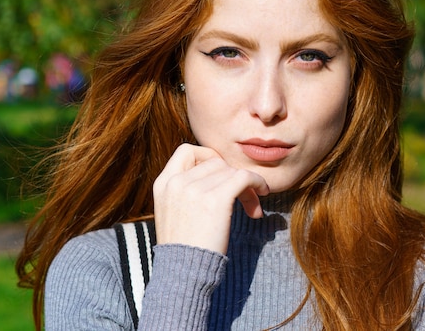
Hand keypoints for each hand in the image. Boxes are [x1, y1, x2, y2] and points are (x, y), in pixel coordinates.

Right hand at [153, 143, 269, 253]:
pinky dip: (257, 182)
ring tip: (251, 207)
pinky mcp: (215, 199)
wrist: (182, 274)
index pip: (187, 151)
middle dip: (232, 176)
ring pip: (231, 171)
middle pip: (215, 162)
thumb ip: (185, 191)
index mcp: (163, 183)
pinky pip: (243, 177)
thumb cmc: (184, 249)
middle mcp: (176, 182)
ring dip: (246, 186)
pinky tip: (261, 195)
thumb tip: (217, 175)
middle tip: (243, 197)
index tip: (221, 176)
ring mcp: (194, 189)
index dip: (209, 158)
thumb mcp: (172, 212)